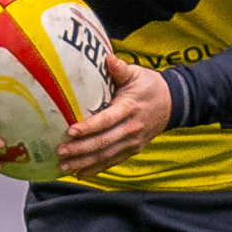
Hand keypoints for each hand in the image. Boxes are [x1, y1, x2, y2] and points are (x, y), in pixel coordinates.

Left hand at [56, 54, 170, 179]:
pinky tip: (80, 173)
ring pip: (106, 156)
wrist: (171, 104)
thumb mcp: (136, 73)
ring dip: (84, 163)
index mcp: (129, 108)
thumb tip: (107, 58)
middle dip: (80, 149)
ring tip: (64, 166)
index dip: (89, 127)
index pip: (107, 120)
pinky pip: (112, 161)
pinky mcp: (132, 150)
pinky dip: (96, 169)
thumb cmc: (148, 87)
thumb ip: (120, 69)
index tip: (71, 131)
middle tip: (60, 151)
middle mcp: (131, 129)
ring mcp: (133, 142)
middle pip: (103, 142)